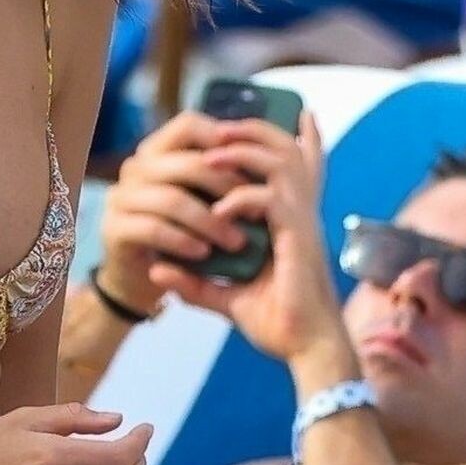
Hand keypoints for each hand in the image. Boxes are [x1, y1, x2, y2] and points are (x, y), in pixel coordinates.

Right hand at [98, 109, 273, 314]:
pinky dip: (183, 241)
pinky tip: (204, 254)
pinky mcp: (115, 228)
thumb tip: (306, 117)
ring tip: (236, 243)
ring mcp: (122, 196)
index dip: (223, 139)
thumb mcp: (213, 196)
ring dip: (209, 222)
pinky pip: (152, 229)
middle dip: (226, 188)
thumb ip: (249, 163)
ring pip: (170, 198)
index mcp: (160, 150)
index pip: (189, 125)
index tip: (253, 166)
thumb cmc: (184, 230)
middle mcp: (136, 166)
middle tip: (256, 213)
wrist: (142, 277)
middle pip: (185, 163)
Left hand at [146, 111, 346, 366]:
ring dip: (244, 151)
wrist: (307, 350)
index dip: (307, 139)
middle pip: (290, 150)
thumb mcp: (228, 298)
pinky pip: (269, 199)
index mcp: (294, 221)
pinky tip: (218, 209)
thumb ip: (196, 281)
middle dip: (255, 130)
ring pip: (281, 163)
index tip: (301, 114)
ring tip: (212, 153)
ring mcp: (302, 223)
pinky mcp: (296, 237)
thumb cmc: (278, 324)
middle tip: (220, 127)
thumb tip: (158, 270)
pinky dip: (240, 197)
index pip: (305, 168)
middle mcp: (303, 214)